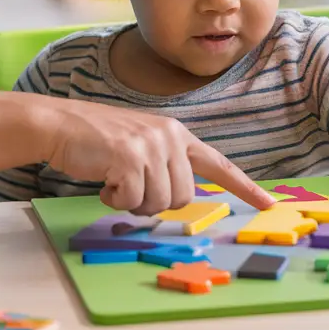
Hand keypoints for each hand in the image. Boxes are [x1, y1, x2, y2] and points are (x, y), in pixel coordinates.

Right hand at [45, 99, 274, 215]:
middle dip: (156, 203)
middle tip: (130, 188)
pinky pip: (133, 201)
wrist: (60, 125)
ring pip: (160, 203)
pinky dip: (115, 199)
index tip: (268, 204)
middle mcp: (171, 137)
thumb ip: (165, 166)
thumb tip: (180, 198)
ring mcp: (152, 146)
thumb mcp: (141, 146)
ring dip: (134, 203)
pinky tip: (103, 180)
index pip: (219, 164)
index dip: (244, 187)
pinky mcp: (131, 158)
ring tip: (115, 181)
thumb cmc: (97, 142)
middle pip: (183, 197)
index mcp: (177, 134)